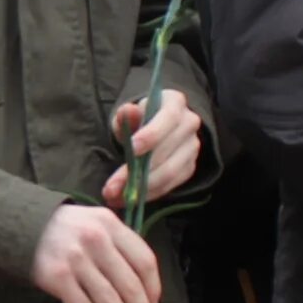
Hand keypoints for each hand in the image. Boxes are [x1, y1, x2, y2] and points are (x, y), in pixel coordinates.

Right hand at [32, 205, 162, 302]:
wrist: (23, 227)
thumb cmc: (69, 231)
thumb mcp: (98, 226)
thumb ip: (121, 250)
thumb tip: (144, 297)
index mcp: (111, 225)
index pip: (144, 262)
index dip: (154, 290)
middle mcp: (96, 240)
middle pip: (130, 285)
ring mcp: (76, 260)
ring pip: (110, 301)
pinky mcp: (58, 278)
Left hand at [103, 90, 203, 208]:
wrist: (157, 126)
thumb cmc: (140, 118)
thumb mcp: (129, 113)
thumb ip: (126, 114)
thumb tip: (126, 111)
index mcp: (176, 104)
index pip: (168, 119)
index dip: (151, 135)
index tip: (130, 149)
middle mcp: (189, 124)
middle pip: (166, 152)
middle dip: (137, 172)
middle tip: (111, 188)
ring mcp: (192, 148)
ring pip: (169, 173)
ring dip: (140, 189)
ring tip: (115, 197)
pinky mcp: (189, 168)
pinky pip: (169, 186)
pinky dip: (148, 195)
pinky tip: (128, 199)